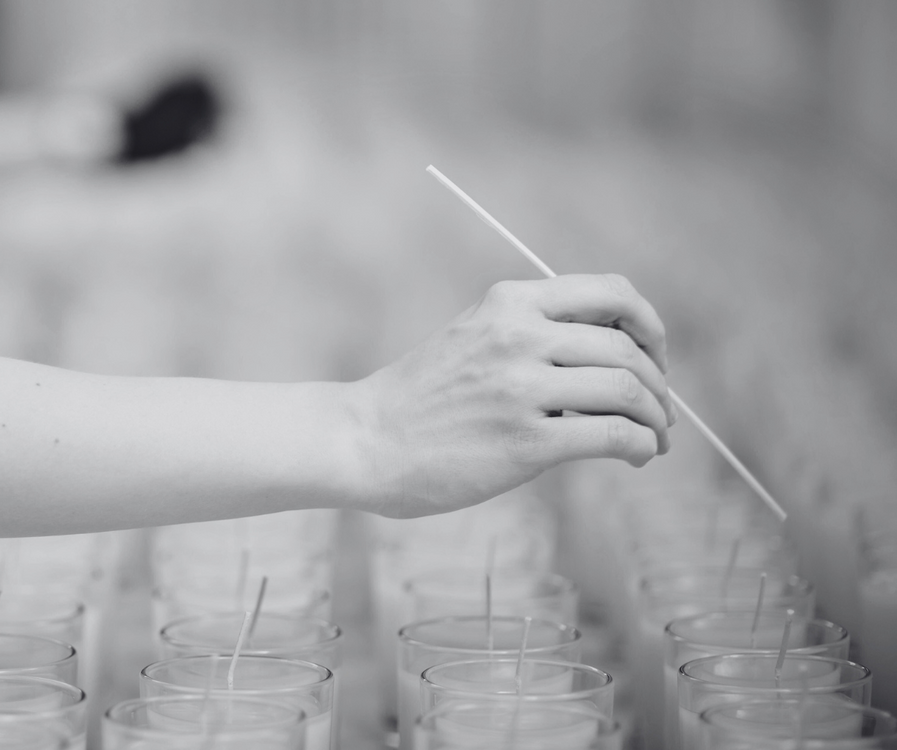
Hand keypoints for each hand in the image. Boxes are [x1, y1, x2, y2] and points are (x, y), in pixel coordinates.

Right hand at [354, 274, 675, 517]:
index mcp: (508, 303)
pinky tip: (637, 456)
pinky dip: (640, 446)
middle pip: (628, 349)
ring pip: (629, 390)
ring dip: (657, 418)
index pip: (612, 293)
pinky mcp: (526, 443)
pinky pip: (613, 436)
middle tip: (661, 411)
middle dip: (658, 383)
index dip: (648, 324)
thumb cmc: (421, 399)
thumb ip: (532, 332)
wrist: (365, 441)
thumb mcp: (473, 336)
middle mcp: (518, 337)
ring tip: (654, 438)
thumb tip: (615, 353)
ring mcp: (521, 389)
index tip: (652, 354)